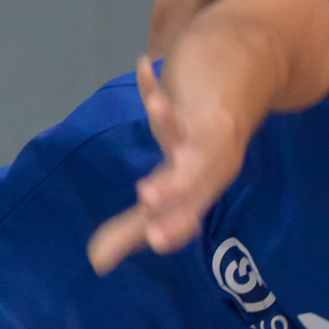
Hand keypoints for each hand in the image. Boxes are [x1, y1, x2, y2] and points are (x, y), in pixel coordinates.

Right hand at [87, 51, 256, 274]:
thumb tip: (97, 264)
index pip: (184, 218)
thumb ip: (129, 232)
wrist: (231, 103)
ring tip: (153, 107)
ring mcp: (201, 136)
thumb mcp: (162, 199)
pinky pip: (171, 93)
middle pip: (190, 179)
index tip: (155, 239)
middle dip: (173, 186)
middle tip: (147, 197)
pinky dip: (154, 82)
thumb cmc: (189, 159)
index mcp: (195, 195)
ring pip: (184, 132)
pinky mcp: (194, 104)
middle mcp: (204, 169)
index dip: (173, 228)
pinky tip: (142, 64)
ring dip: (167, 121)